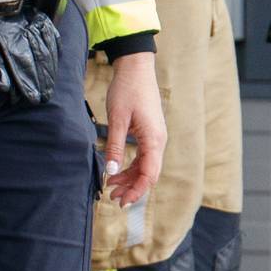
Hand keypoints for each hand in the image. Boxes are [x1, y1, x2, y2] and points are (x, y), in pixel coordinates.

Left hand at [99, 52, 165, 206]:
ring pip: (145, 166)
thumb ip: (115, 146)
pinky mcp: (149, 133)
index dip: (136, 191)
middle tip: (112, 197)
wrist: (136, 68)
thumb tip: (111, 171)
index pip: (149, 174)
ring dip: (130, 178)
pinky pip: (143, 156)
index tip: (121, 202)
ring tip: (111, 186)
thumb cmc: (127, 90)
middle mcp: (158, 141)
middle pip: (149, 174)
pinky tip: (117, 170)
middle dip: (132, 188)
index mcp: (154, 139)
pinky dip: (131, 166)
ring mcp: (155, 137)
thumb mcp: (117, 119)